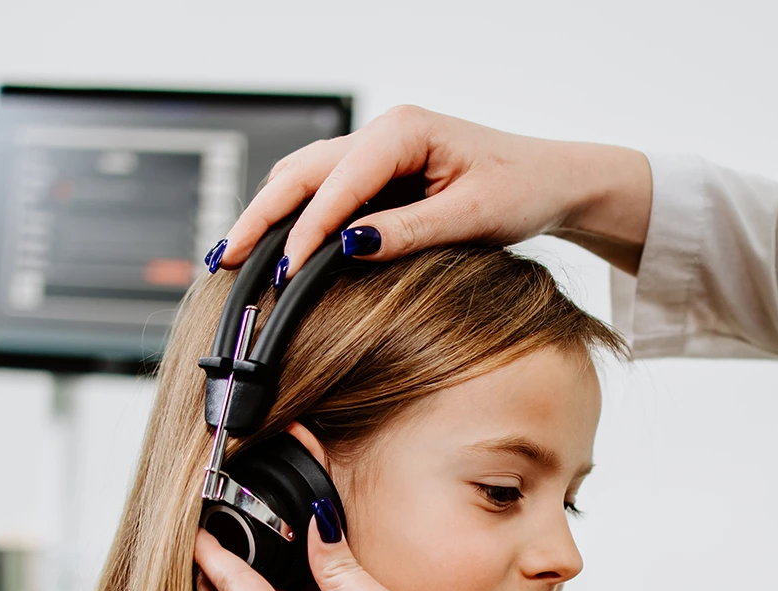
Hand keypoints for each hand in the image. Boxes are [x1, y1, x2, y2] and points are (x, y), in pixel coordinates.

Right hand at [220, 106, 653, 278]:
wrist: (551, 181)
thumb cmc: (521, 190)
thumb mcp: (471, 218)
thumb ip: (410, 231)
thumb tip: (350, 247)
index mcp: (404, 131)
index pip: (338, 183)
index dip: (307, 230)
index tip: (285, 272)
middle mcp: (384, 132)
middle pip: (302, 172)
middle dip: (261, 215)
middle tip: (226, 259)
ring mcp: (378, 149)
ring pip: (304, 177)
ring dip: (268, 214)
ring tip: (233, 255)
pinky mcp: (379, 171)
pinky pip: (323, 189)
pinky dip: (293, 215)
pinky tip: (272, 245)